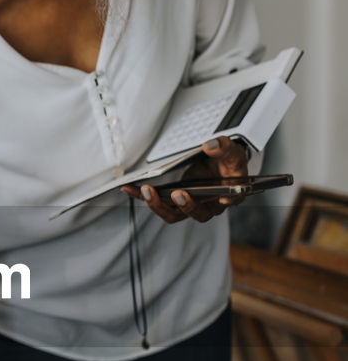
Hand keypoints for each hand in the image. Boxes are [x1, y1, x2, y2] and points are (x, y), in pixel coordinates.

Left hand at [121, 136, 248, 223]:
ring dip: (158, 204)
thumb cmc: (227, 161)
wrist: (217, 164)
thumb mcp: (230, 151)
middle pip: (196, 213)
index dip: (226, 201)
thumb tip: (211, 147)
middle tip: (178, 194)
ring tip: (146, 190)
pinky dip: (143, 196)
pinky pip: (158, 202)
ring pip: (173, 213)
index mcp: (228, 194)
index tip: (222, 197)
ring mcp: (189, 204)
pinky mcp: (173, 200)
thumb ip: (223, 148)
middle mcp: (208, 204)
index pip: (230, 200)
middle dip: (185, 206)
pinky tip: (129, 188)